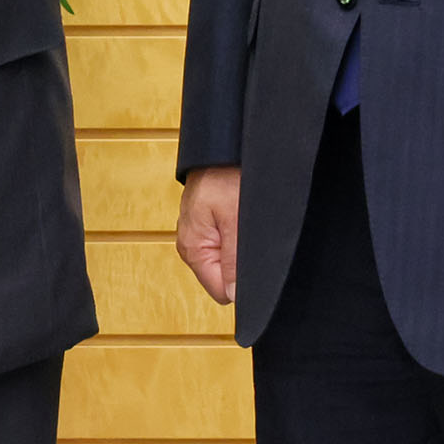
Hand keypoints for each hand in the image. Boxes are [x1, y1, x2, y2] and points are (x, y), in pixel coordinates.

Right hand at [176, 166, 240, 305]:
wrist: (223, 146)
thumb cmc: (226, 175)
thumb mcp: (236, 222)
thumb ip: (234, 263)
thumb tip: (236, 297)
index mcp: (192, 249)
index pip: (221, 291)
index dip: (241, 281)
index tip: (251, 258)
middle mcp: (192, 245)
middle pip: (224, 277)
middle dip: (241, 263)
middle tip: (248, 234)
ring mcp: (199, 234)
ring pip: (228, 261)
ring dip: (241, 248)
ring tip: (244, 222)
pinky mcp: (208, 225)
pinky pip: (227, 245)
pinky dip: (239, 236)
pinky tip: (241, 218)